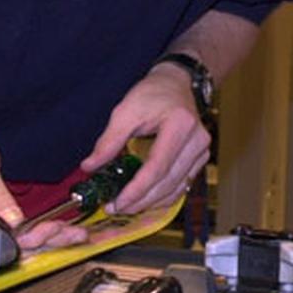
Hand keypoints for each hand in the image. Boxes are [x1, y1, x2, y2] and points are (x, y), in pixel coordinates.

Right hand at [0, 116, 87, 249]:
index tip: (53, 228)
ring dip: (49, 239)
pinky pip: (20, 230)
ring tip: (74, 234)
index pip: (4, 240)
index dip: (32, 238)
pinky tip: (58, 228)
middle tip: (74, 233)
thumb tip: (13, 219)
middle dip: (49, 242)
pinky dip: (41, 230)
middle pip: (17, 245)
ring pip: (21, 241)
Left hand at [80, 62, 210, 214]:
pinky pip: (182, 184)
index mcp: (179, 125)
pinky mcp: (200, 158)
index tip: (118, 202)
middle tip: (117, 209)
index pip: (157, 166)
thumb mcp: (125, 111)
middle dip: (142, 200)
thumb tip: (89, 166)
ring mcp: (202, 151)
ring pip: (178, 187)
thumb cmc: (152, 94)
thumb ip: (108, 141)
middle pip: (169, 181)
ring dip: (152, 202)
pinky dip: (164, 196)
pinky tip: (145, 201)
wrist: (176, 83)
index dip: (137, 189)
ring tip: (127, 207)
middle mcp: (197, 140)